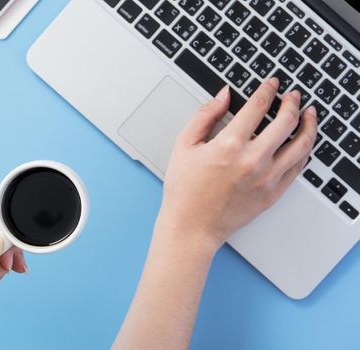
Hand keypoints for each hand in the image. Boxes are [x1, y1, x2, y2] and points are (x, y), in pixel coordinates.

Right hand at [114, 80, 316, 349]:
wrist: (192, 227)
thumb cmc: (184, 190)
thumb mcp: (184, 146)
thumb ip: (204, 115)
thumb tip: (223, 96)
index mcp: (229, 145)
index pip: (257, 107)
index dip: (267, 90)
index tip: (271, 84)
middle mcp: (253, 160)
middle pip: (286, 121)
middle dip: (292, 103)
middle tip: (292, 96)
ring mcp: (267, 177)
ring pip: (301, 144)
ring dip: (308, 124)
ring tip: (308, 114)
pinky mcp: (273, 193)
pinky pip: (298, 167)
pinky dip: (304, 150)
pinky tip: (302, 142)